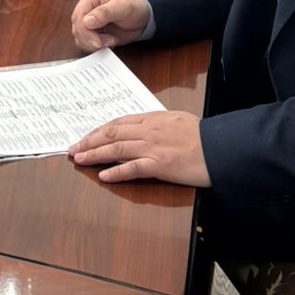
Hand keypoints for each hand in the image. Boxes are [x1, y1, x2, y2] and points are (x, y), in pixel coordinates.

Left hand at [68, 110, 209, 185]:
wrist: (222, 147)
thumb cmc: (204, 136)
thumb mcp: (179, 121)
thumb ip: (159, 124)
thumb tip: (144, 128)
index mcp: (153, 119)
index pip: (118, 122)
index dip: (99, 130)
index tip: (86, 137)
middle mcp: (149, 131)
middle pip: (111, 133)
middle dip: (89, 141)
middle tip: (73, 149)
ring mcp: (153, 147)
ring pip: (116, 148)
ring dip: (95, 154)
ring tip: (79, 159)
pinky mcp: (160, 164)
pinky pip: (133, 168)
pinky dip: (116, 171)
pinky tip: (103, 176)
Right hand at [70, 0, 152, 50]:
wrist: (142, 17)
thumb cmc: (134, 6)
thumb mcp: (122, 6)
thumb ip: (105, 12)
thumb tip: (87, 21)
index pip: (79, 17)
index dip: (86, 31)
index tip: (98, 42)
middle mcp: (87, 10)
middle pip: (77, 28)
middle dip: (90, 40)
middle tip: (108, 42)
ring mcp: (89, 22)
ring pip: (79, 38)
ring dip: (93, 44)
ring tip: (111, 41)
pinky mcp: (93, 33)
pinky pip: (86, 43)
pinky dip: (95, 48)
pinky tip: (108, 44)